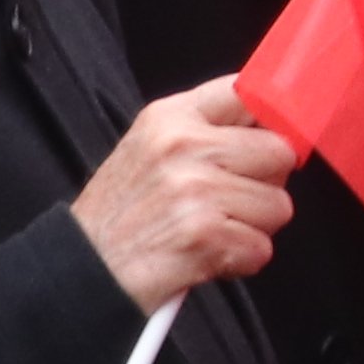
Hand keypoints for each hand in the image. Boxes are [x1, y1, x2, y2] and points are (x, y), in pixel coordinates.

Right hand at [76, 82, 296, 313]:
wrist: (83, 270)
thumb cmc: (122, 216)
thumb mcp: (151, 149)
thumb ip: (206, 131)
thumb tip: (272, 125)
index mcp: (171, 117)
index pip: (248, 92)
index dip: (271, 119)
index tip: (266, 141)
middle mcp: (183, 146)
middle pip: (279, 152)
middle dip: (265, 184)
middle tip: (227, 202)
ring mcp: (195, 190)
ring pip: (279, 205)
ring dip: (253, 228)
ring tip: (210, 230)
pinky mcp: (205, 235)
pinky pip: (262, 248)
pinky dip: (240, 261)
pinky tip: (206, 256)